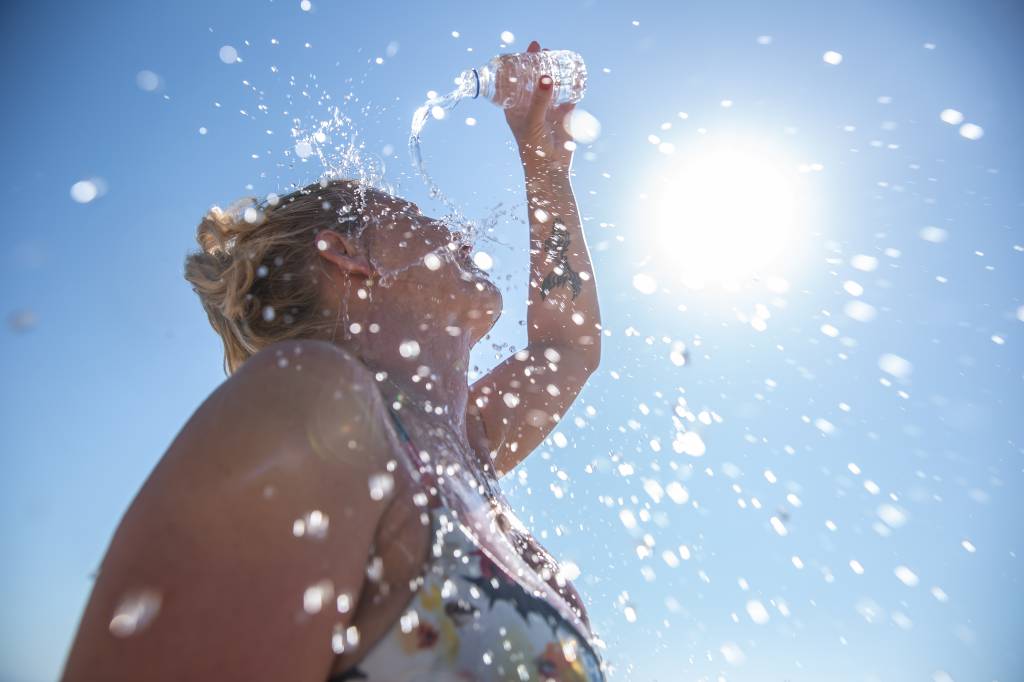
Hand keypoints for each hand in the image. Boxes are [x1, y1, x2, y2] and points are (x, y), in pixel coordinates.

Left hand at [503, 40, 575, 175]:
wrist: (551, 169)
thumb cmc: (533, 148)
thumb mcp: (533, 122)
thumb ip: (539, 100)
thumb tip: (546, 77)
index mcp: (516, 108)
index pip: (515, 81)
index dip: (519, 64)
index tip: (526, 49)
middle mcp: (531, 106)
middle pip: (534, 79)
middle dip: (539, 63)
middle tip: (544, 49)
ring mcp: (548, 109)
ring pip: (551, 85)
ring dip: (555, 72)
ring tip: (558, 57)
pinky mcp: (563, 115)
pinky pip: (568, 96)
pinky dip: (572, 86)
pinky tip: (576, 75)